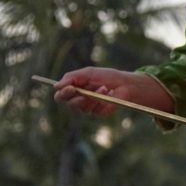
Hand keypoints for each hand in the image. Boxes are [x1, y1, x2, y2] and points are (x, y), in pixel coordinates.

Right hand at [53, 68, 173, 117]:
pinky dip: (99, 101)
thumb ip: (73, 77)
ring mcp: (90, 106)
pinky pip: (93, 110)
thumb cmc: (110, 76)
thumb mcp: (90, 73)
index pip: (62, 93)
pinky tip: (107, 93)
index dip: (62, 92)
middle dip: (71, 96)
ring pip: (79, 107)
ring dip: (89, 97)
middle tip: (76, 91)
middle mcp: (80, 98)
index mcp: (77, 87)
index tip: (69, 87)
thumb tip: (56, 86)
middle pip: (66, 102)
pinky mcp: (99, 112)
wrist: (129, 85)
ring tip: (101, 88)